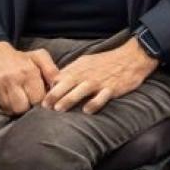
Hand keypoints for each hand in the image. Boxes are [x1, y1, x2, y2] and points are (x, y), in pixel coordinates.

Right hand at [0, 41, 58, 114]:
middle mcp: (13, 78)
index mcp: (28, 71)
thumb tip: (59, 85)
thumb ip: (51, 70)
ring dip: (15, 107)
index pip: (38, 99)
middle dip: (26, 107)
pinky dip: (5, 104)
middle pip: (23, 108)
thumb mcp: (38, 57)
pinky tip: (7, 96)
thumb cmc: (19, 58)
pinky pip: (0, 106)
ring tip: (17, 99)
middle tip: (27, 100)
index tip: (38, 99)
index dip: (40, 102)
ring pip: (11, 109)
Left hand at [41, 37, 157, 114]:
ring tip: (58, 109)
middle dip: (54, 94)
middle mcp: (87, 74)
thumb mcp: (86, 62)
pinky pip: (102, 97)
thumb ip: (71, 72)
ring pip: (81, 90)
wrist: (130, 58)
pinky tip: (87, 111)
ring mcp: (99, 81)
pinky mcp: (112, 88)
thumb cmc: (106, 62)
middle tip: (43, 106)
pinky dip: (94, 103)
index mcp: (79, 68)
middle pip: (68, 83)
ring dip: (69, 99)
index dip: (50, 88)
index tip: (39, 98)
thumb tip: (55, 82)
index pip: (61, 77)